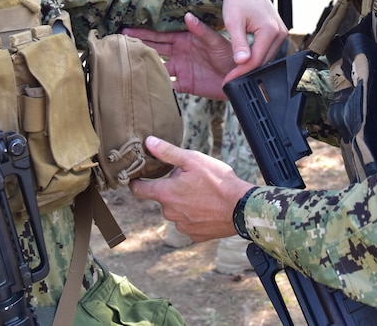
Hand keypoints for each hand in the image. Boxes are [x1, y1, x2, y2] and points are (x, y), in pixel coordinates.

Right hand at [123, 12, 234, 98]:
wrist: (240, 77)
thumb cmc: (231, 55)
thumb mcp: (216, 41)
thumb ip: (201, 31)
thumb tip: (187, 16)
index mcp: (184, 39)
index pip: (159, 35)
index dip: (143, 32)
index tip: (126, 29)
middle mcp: (179, 53)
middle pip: (153, 49)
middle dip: (137, 45)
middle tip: (117, 43)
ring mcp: (180, 69)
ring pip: (157, 66)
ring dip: (143, 64)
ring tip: (125, 64)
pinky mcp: (184, 85)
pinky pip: (167, 85)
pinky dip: (156, 84)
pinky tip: (142, 84)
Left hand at [129, 136, 253, 240]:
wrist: (241, 208)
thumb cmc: (218, 181)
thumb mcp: (192, 159)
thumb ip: (167, 152)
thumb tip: (147, 142)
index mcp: (165, 194)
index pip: (139, 190)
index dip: (135, 183)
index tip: (135, 179)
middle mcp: (170, 212)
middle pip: (163, 199)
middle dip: (172, 189)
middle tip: (190, 181)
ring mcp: (182, 226)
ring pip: (177, 211)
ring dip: (184, 203)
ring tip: (202, 194)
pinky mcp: (195, 235)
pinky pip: (189, 223)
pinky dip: (195, 216)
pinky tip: (208, 208)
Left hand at [222, 0, 286, 79]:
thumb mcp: (233, 21)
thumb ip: (238, 43)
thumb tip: (242, 62)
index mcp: (270, 30)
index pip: (256, 60)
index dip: (241, 72)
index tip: (228, 80)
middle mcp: (280, 32)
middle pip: (263, 60)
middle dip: (246, 70)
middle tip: (228, 78)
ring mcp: (281, 32)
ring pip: (266, 56)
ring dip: (251, 64)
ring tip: (234, 71)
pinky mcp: (278, 32)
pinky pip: (267, 49)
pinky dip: (256, 55)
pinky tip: (243, 58)